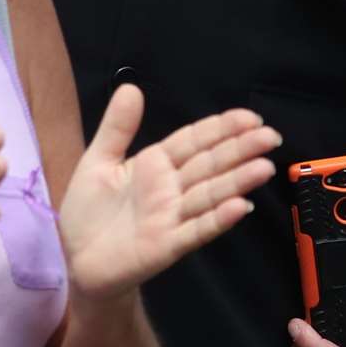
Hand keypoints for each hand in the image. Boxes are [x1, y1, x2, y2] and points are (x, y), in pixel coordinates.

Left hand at [58, 85, 279, 300]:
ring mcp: (171, 217)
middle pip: (210, 164)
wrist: (75, 260)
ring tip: (264, 167)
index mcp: (156, 164)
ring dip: (238, 181)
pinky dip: (218, 219)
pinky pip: (196, 229)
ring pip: (210, 194)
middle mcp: (170, 188)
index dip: (221, 128)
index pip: (194, 141)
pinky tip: (241, 207)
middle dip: (240, 149)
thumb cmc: (88, 211)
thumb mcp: (98, 160)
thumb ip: (117, 127)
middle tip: (271, 136)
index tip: (249, 117)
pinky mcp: (166, 246)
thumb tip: (131, 86)